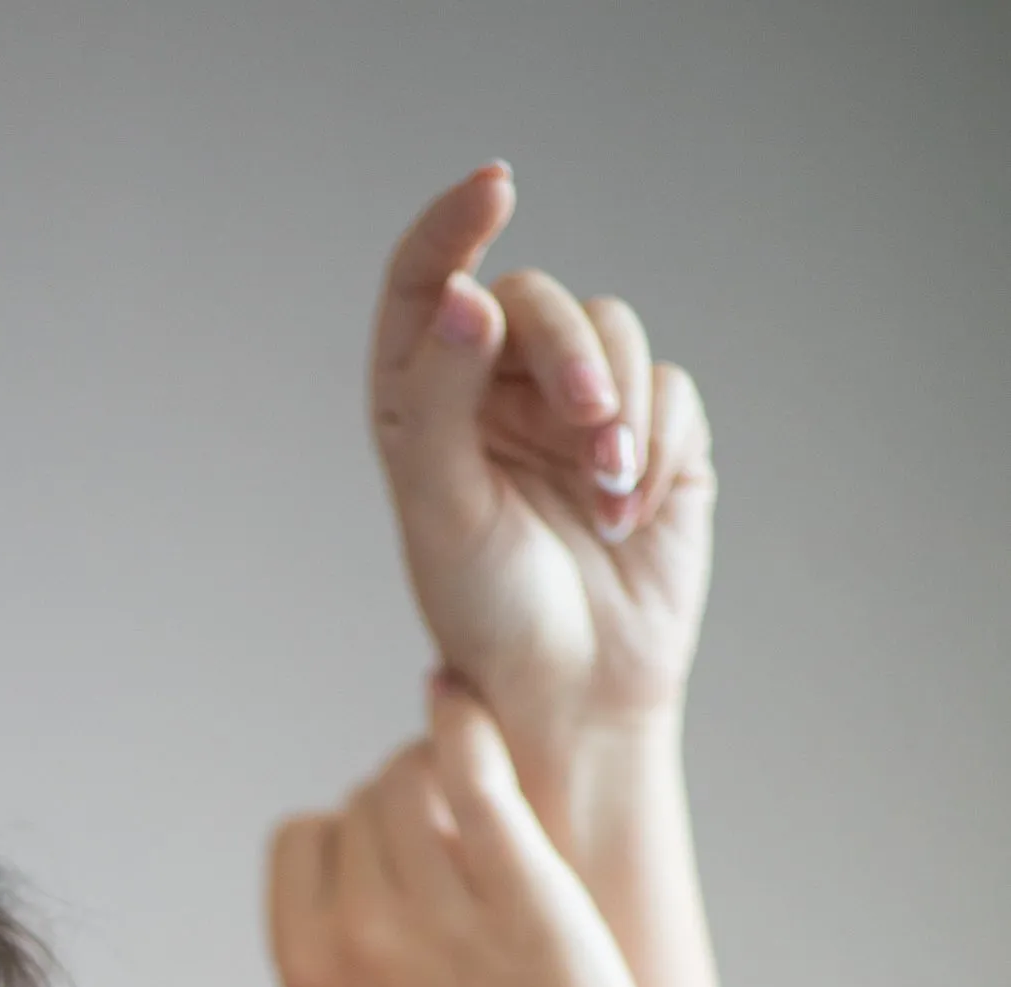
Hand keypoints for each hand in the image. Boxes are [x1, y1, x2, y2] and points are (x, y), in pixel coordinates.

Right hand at [268, 682, 669, 986]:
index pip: (301, 839)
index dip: (351, 836)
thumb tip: (316, 935)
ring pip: (413, 776)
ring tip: (489, 796)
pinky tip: (477, 712)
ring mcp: (435, 915)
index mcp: (306, 976)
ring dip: (447, 769)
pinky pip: (474, 770)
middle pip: (363, 804)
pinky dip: (468, 726)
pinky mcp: (518, 895)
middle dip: (410, 806)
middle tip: (466, 835)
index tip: (400, 857)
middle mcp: (356, 939)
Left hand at [370, 169, 715, 803]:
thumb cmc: (488, 616)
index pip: (428, 282)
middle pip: (535, 303)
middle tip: (586, 419)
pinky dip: (655, 444)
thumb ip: (441, 397)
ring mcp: (577, 411)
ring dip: (616, 401)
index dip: (456, 224)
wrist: (573, 694)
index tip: (498, 188)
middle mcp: (497, 393)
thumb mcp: (443, 509)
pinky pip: (668, 388)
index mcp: (423, 403)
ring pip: (610, 330)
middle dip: (568, 351)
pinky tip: (630, 516)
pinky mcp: (654, 436)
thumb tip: (468, 293)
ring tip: (606, 489)